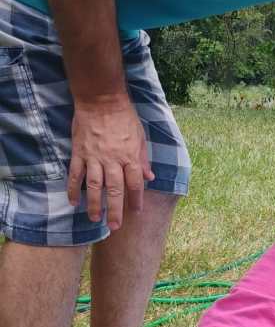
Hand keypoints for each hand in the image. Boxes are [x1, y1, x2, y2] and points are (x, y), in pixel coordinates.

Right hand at [68, 96, 153, 229]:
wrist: (101, 100)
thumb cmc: (124, 117)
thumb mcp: (141, 136)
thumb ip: (143, 158)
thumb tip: (150, 177)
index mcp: (130, 156)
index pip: (135, 183)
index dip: (136, 199)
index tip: (137, 211)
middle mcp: (113, 160)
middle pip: (115, 190)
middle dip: (115, 210)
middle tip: (114, 226)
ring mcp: (94, 157)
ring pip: (94, 186)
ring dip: (94, 204)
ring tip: (94, 219)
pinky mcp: (79, 153)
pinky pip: (75, 174)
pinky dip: (73, 189)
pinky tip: (73, 201)